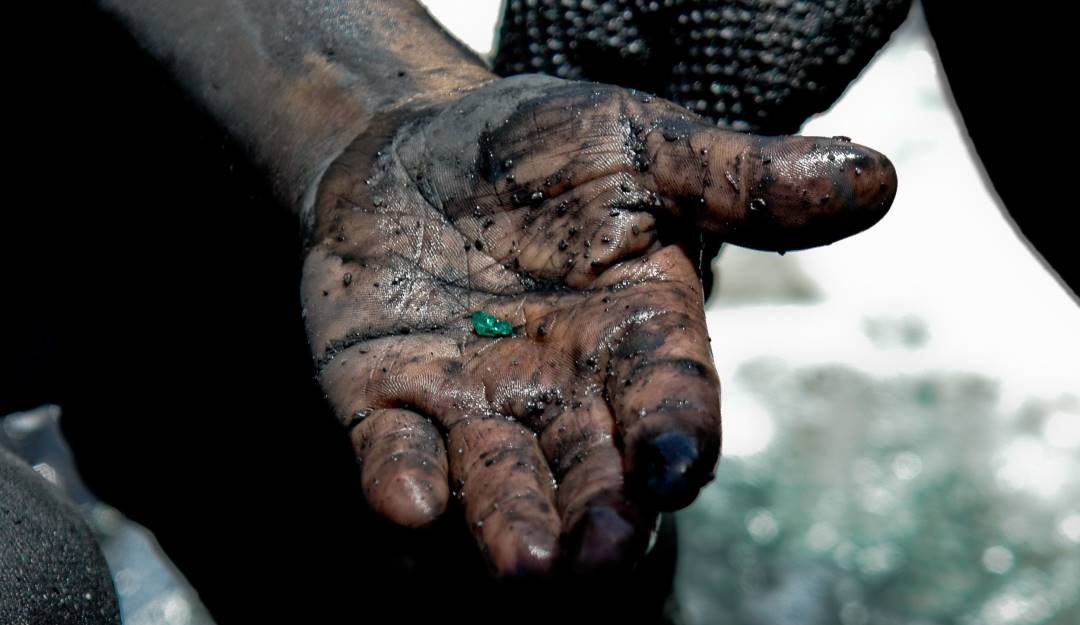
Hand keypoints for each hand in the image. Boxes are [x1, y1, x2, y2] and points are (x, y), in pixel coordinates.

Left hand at [301, 74, 894, 575]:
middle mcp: (563, 392)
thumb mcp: (644, 148)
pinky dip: (402, 481)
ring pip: (499, 483)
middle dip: (601, 515)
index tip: (675, 469)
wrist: (420, 147)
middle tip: (601, 550)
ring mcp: (474, 405)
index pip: (670, 402)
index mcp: (638, 337)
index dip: (674, 437)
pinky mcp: (387, 402)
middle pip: (592, 471)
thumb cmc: (545, 153)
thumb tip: (876, 174)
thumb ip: (740, 178)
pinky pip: (394, 453)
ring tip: (523, 564)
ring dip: (507, 523)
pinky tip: (405, 504)